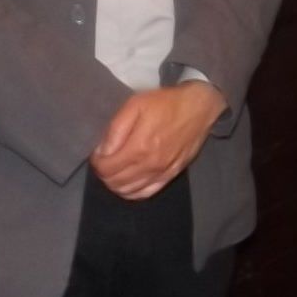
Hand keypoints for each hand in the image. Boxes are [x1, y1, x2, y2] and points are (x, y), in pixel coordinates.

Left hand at [90, 82, 227, 199]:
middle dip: (104, 173)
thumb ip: (116, 129)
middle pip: (115, 182)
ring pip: (128, 191)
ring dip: (116, 184)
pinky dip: (132, 192)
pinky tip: (130, 181)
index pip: (106, 168)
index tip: (99, 153)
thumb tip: (102, 152)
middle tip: (106, 160)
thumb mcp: (135, 105)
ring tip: (116, 169)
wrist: (200, 107)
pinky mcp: (171, 175)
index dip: (97, 162)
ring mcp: (162, 173)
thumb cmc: (166, 103)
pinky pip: (146, 193)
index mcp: (139, 147)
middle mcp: (150, 165)